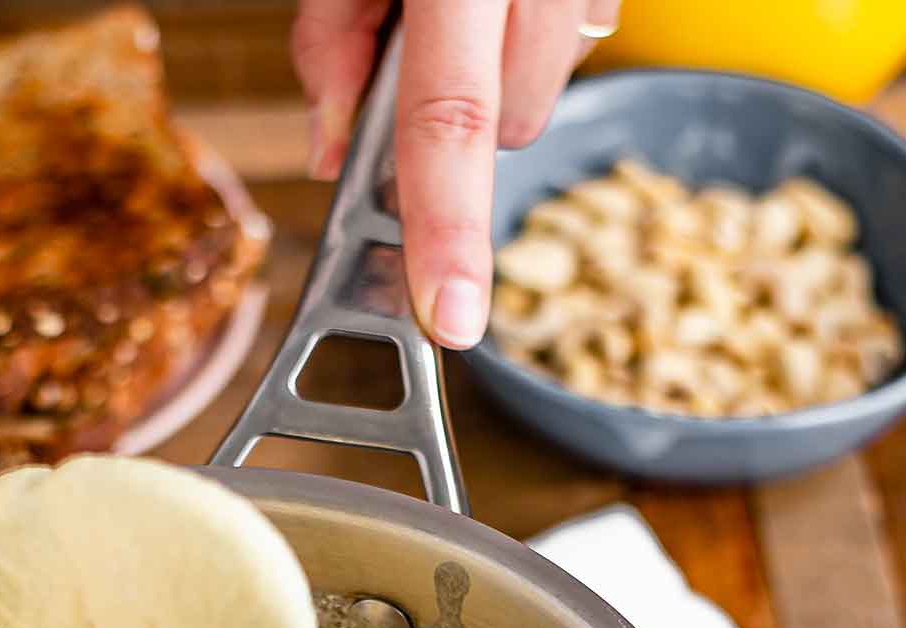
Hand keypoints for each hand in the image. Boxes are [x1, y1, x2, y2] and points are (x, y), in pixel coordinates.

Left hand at [292, 0, 618, 347]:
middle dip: (452, 123)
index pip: (450, 123)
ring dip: (493, 78)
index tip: (450, 319)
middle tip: (408, 46)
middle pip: (503, 126)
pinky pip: (575, 45)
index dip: (447, 231)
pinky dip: (529, 39)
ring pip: (539, 94)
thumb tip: (330, 154)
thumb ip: (332, 40)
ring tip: (454, 3)